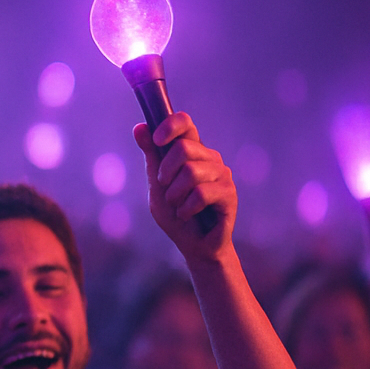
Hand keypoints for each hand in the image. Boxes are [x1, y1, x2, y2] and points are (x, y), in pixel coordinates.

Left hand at [134, 113, 235, 262]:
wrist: (194, 245)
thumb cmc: (176, 214)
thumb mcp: (157, 184)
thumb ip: (152, 157)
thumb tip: (139, 126)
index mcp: (192, 151)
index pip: (185, 123)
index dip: (170, 126)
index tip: (156, 140)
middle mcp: (209, 158)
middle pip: (183, 148)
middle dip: (165, 172)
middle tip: (165, 189)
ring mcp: (222, 174)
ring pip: (191, 172)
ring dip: (175, 194)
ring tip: (177, 206)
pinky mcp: (229, 193)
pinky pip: (201, 193)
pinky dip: (186, 208)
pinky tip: (187, 214)